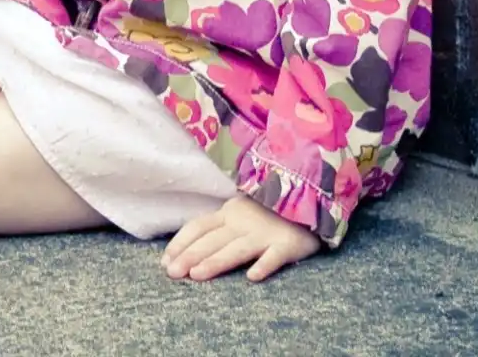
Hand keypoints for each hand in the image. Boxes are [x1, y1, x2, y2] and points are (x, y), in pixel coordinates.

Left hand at [162, 195, 319, 282]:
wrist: (312, 199)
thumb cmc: (271, 214)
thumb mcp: (241, 214)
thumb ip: (219, 228)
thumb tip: (189, 250)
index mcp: (229, 213)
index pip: (198, 227)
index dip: (180, 243)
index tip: (164, 262)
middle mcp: (243, 222)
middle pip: (212, 240)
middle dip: (190, 256)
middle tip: (172, 274)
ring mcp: (265, 233)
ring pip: (236, 249)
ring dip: (216, 261)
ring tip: (198, 276)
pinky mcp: (288, 244)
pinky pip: (275, 255)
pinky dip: (264, 265)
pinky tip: (252, 277)